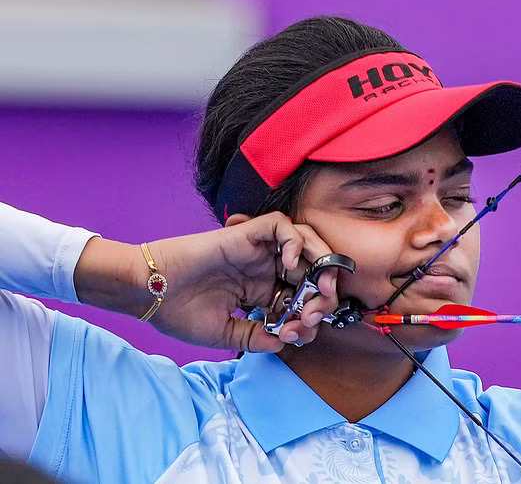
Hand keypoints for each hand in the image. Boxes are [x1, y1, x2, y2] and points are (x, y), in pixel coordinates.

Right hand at [75, 212, 339, 351]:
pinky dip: (294, 240)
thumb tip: (285, 343)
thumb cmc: (177, 313)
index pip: (302, 298)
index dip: (310, 315)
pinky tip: (290, 265)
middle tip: (318, 310)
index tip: (302, 333)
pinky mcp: (245, 235)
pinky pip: (280, 226)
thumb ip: (256, 337)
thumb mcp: (224, 334)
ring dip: (320, 260)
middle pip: (312, 269)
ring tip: (318, 285)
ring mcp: (256, 251)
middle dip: (324, 289)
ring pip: (304, 240)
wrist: (146, 293)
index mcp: (261, 292)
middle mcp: (264, 269)